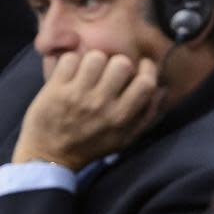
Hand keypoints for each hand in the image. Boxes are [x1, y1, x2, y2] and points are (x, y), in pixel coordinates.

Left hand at [12, 50, 163, 170]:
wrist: (50, 156)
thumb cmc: (91, 145)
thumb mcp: (124, 139)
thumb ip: (146, 115)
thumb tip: (162, 88)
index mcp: (121, 118)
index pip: (146, 83)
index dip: (146, 68)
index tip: (140, 66)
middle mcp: (101, 105)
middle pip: (121, 63)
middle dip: (117, 63)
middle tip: (109, 72)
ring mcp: (77, 95)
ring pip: (95, 56)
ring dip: (93, 61)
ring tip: (89, 72)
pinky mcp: (56, 88)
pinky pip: (70, 59)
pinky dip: (70, 62)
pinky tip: (71, 74)